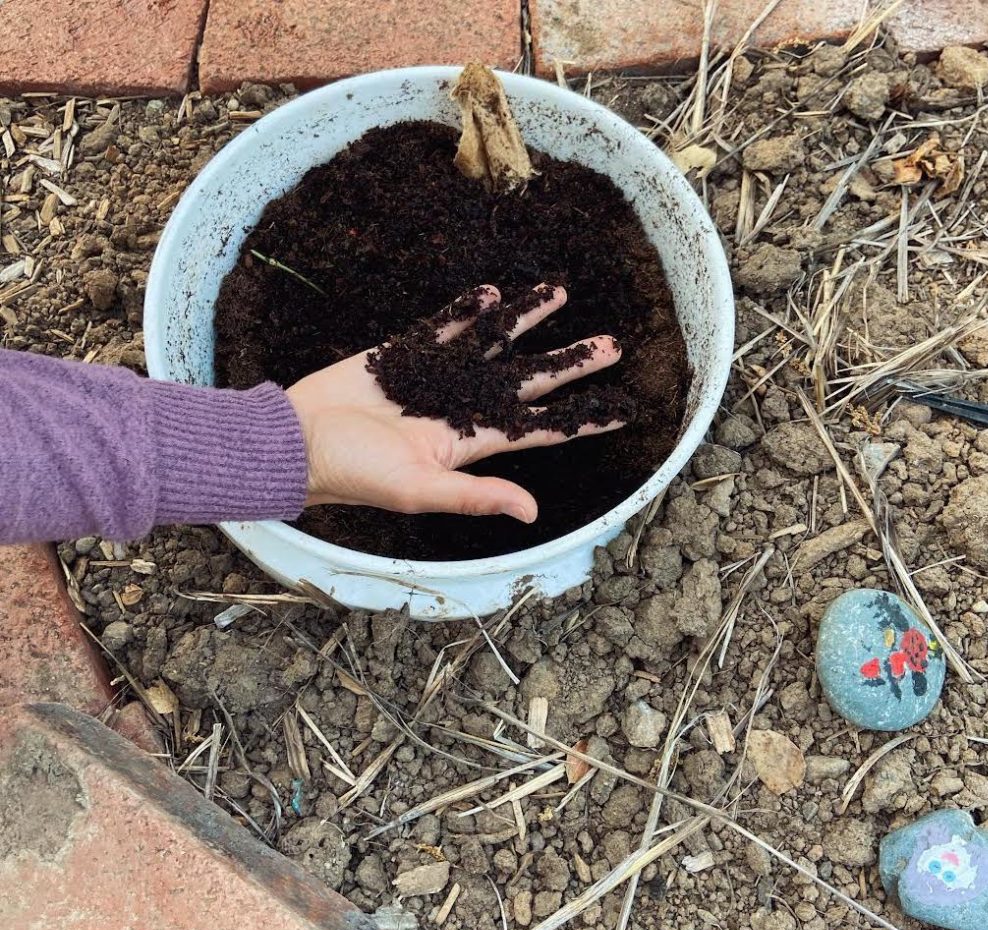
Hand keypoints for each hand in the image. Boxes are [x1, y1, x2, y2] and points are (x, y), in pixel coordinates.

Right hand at [285, 284, 622, 522]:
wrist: (296, 439)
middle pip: (529, 381)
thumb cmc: (353, 473)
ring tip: (561, 292)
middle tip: (613, 344)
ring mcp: (435, 377)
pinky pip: (443, 324)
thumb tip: (532, 512)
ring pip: (493, 342)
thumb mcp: (418, 490)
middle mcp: (461, 407)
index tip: (623, 411)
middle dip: (571, 363)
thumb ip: (475, 495)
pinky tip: (494, 294)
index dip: (582, 421)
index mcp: (470, 442)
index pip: (540, 430)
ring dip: (527, 320)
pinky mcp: (404, 353)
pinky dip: (467, 309)